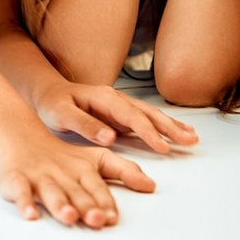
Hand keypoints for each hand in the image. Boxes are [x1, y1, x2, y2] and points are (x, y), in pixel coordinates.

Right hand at [0, 131, 154, 227]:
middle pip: (76, 192)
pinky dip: (24, 202)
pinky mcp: (17, 180)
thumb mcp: (95, 159)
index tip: (112, 217)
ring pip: (51, 192)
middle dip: (86, 206)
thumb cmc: (62, 156)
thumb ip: (123, 171)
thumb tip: (151, 186)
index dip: (104, 201)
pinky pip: (20, 191)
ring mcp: (40, 177)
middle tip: (97, 219)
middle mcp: (63, 175)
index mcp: (82, 170)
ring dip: (59, 205)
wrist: (20, 135)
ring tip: (68, 216)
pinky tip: (30, 214)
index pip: (96, 187)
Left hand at [33, 81, 198, 153]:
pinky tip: (176, 131)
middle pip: (147, 113)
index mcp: (104, 98)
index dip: (148, 132)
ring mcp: (120, 106)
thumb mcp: (61, 114)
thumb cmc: (52, 104)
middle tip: (190, 141)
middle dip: (169, 127)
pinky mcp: (120, 115)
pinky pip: (145, 120)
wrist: (48, 92)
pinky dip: (162, 126)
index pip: (131, 116)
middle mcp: (116, 99)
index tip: (162, 146)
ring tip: (191, 137)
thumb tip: (111, 137)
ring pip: (150, 115)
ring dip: (171, 126)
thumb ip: (84, 125)